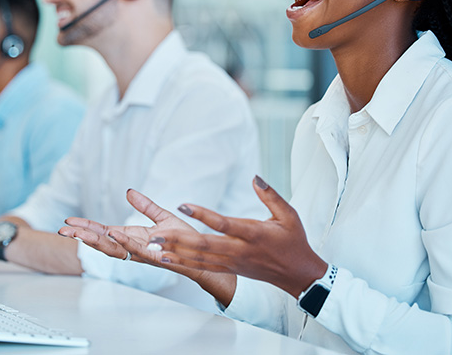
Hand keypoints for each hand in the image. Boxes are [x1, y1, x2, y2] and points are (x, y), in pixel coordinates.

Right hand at [60, 189, 235, 300]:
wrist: (203, 255)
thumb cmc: (184, 239)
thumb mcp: (162, 217)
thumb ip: (145, 206)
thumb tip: (129, 192)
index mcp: (132, 237)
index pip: (103, 232)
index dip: (86, 228)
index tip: (68, 223)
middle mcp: (134, 247)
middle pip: (103, 242)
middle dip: (83, 237)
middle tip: (64, 231)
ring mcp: (143, 253)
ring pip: (115, 248)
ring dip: (97, 241)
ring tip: (80, 234)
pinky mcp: (156, 256)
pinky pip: (137, 250)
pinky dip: (124, 242)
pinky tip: (113, 234)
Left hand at [151, 176, 326, 297]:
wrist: (297, 274)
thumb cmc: (294, 240)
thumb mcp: (288, 215)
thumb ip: (270, 196)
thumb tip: (255, 177)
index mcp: (254, 234)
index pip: (223, 224)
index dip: (202, 215)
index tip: (183, 206)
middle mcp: (240, 250)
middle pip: (204, 245)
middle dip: (178, 240)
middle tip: (155, 235)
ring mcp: (233, 262)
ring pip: (199, 258)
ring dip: (175, 251)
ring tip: (154, 245)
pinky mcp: (229, 269)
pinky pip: (202, 267)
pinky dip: (183, 262)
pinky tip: (166, 257)